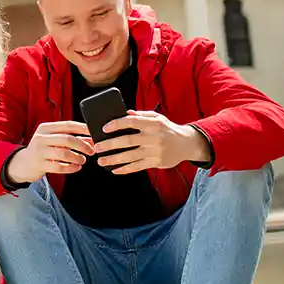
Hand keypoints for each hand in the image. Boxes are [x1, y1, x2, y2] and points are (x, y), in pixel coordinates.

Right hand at [7, 121, 95, 183]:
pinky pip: (60, 167)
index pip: (67, 125)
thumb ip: (72, 139)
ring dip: (77, 158)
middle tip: (91, 151)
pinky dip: (71, 168)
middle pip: (67, 139)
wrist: (23, 163)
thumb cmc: (43, 150)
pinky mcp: (40, 165)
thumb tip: (91, 139)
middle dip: (82, 145)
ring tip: (83, 160)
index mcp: (46, 128)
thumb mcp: (54, 140)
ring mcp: (40, 152)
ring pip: (64, 154)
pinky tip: (77, 167)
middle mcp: (41, 138)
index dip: (82, 128)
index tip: (93, 132)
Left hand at [94, 111, 210, 174]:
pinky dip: (125, 169)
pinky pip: (138, 166)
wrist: (186, 144)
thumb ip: (141, 115)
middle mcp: (153, 137)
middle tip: (97, 147)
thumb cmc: (168, 128)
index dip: (117, 124)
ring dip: (114, 159)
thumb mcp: (157, 118)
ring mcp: (154, 151)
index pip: (132, 122)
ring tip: (101, 161)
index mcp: (152, 124)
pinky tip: (114, 170)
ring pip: (131, 156)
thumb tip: (124, 113)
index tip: (104, 128)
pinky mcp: (156, 162)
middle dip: (110, 144)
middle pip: (128, 141)